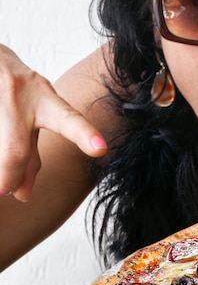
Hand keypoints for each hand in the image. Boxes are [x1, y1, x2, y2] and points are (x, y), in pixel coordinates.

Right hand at [0, 45, 107, 200]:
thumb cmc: (18, 90)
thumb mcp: (36, 111)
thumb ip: (32, 149)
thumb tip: (22, 194)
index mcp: (44, 99)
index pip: (67, 119)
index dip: (84, 134)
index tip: (100, 149)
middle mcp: (19, 95)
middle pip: (15, 151)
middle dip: (10, 176)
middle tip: (7, 191)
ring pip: (2, 147)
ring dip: (0, 167)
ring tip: (1, 177)